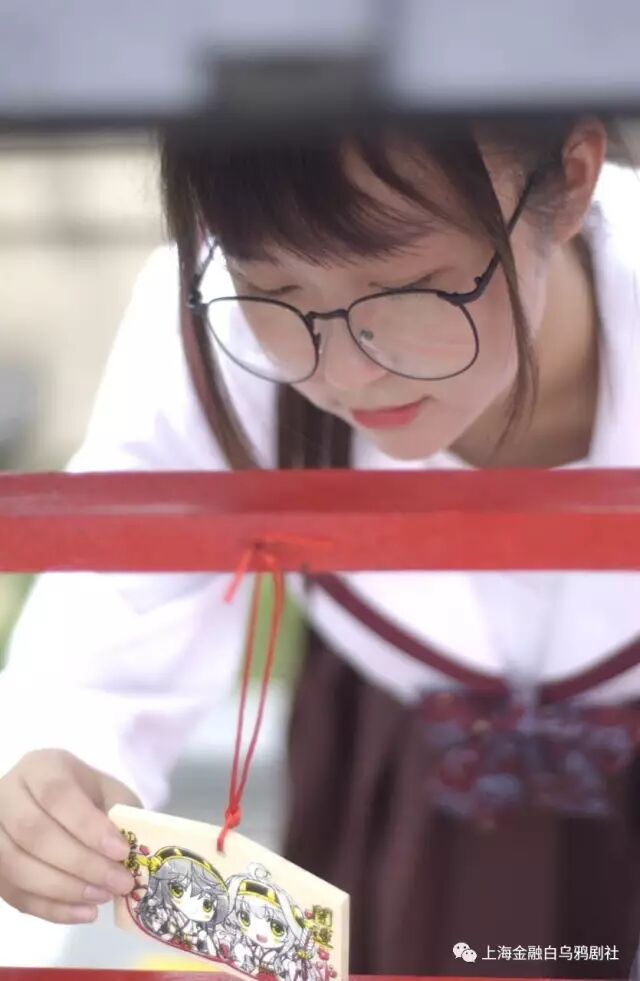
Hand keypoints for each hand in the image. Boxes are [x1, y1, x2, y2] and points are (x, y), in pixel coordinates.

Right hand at [0, 749, 139, 923]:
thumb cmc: (88, 794)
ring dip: (64, 890)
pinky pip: (15, 894)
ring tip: (103, 898)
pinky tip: (84, 913)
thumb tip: (130, 854)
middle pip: (33, 833)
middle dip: (80, 864)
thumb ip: (119, 814)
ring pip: (17, 867)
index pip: (57, 795)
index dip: (88, 826)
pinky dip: (51, 909)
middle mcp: (8, 795)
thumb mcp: (109, 791)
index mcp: (41, 768)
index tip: (121, 851)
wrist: (57, 801)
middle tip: (118, 882)